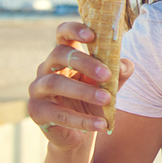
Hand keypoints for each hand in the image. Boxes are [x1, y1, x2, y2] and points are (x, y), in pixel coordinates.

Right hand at [27, 22, 133, 148]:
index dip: (74, 30)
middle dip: (85, 63)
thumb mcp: (109, 85)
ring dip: (83, 91)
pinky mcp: (37, 111)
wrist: (81, 132)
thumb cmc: (93, 100)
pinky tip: (101, 124)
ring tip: (106, 99)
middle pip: (59, 54)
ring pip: (55, 83)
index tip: (92, 36)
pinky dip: (82, 120)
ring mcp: (37, 89)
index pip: (63, 33)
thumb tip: (124, 65)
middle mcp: (46, 68)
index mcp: (65, 55)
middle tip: (107, 75)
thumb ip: (118, 72)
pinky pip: (58, 114)